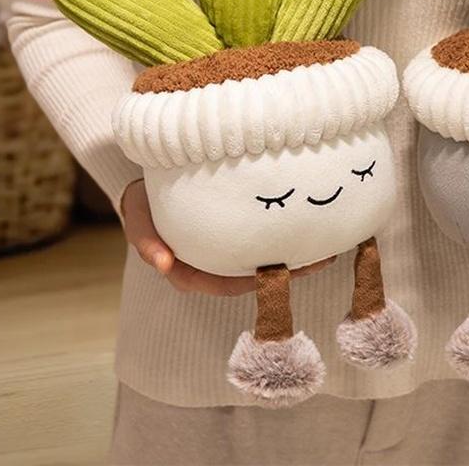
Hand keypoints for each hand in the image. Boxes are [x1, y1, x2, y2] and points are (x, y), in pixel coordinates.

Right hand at [121, 180, 334, 295]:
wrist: (150, 184)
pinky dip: (287, 238)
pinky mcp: (239, 234)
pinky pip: (265, 241)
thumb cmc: (144, 204)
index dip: (257, 282)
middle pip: (256, 275)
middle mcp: (215, 265)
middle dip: (290, 271)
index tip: (283, 273)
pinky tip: (313, 228)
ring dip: (297, 258)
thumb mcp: (138, 221)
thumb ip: (146, 242)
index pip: (228, 284)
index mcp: (193, 272)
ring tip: (330, 248)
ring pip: (266, 260)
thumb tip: (163, 266)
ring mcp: (229, 251)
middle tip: (323, 260)